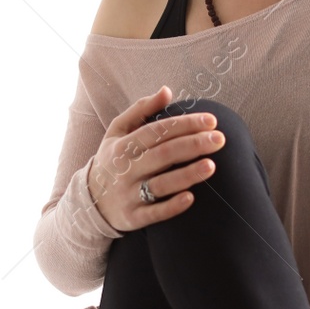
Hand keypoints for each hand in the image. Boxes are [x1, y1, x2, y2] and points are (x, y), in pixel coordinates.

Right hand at [86, 86, 227, 232]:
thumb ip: (141, 109)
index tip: (211, 120)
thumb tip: (167, 90)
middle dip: (192, 145)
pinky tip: (191, 197)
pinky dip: (171, 206)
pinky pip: (154, 213)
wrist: (90, 200)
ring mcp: (128, 194)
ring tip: (211, 165)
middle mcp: (125, 169)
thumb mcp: (118, 131)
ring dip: (187, 175)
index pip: (157, 131)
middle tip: (220, 139)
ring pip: (161, 184)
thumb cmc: (112, 159)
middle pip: (163, 155)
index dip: (184, 124)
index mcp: (123, 145)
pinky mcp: (132, 218)